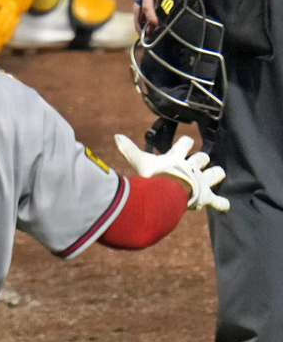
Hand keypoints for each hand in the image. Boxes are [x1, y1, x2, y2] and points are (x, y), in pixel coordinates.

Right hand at [114, 134, 229, 211]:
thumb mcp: (140, 160)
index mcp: (177, 158)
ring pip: (214, 174)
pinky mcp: (206, 197)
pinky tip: (225, 205)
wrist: (168, 192)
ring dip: (216, 174)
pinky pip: (218, 201)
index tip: (187, 142)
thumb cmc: (154, 175)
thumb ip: (129, 149)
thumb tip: (116, 136)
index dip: (186, 143)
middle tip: (202, 160)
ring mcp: (201, 182)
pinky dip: (221, 204)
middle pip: (202, 158)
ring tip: (218, 174)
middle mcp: (192, 167)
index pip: (185, 144)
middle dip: (202, 158)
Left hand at [135, 0, 185, 33]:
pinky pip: (148, 4)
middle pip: (140, 10)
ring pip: (140, 10)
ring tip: (145, 35)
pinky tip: (153, 23)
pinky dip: (150, 14)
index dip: (149, 15)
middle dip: (142, 24)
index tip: (153, 26)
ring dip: (142, 23)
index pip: (148, 4)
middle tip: (145, 36)